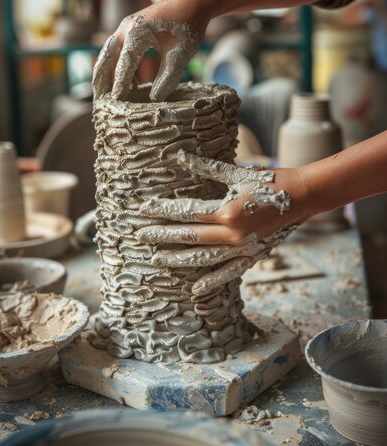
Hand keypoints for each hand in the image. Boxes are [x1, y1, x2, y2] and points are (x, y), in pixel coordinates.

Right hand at [92, 0, 211, 102]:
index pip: (125, 64)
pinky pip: (118, 49)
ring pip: (109, 53)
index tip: (117, 102)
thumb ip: (167, 78)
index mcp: (137, 32)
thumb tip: (154, 99)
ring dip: (106, 72)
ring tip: (106, 93)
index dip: (120, 84)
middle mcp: (126, 28)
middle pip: (107, 57)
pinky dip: (117, 65)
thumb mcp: (180, 55)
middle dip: (101, 79)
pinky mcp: (131, 28)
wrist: (192, 1)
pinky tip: (128, 82)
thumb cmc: (188, 26)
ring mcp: (127, 26)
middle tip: (98, 99)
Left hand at [136, 151, 310, 293]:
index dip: (163, 210)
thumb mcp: (238, 173)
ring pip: (204, 259)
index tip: (143, 209)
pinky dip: (211, 281)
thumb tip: (180, 156)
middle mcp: (233, 234)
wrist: (305, 196)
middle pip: (189, 237)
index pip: (187, 212)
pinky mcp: (253, 256)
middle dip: (162, 236)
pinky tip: (194, 289)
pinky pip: (228, 272)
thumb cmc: (271, 181)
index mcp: (227, 212)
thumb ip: (206, 168)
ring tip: (156, 260)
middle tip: (140, 235)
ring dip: (178, 260)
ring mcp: (243, 249)